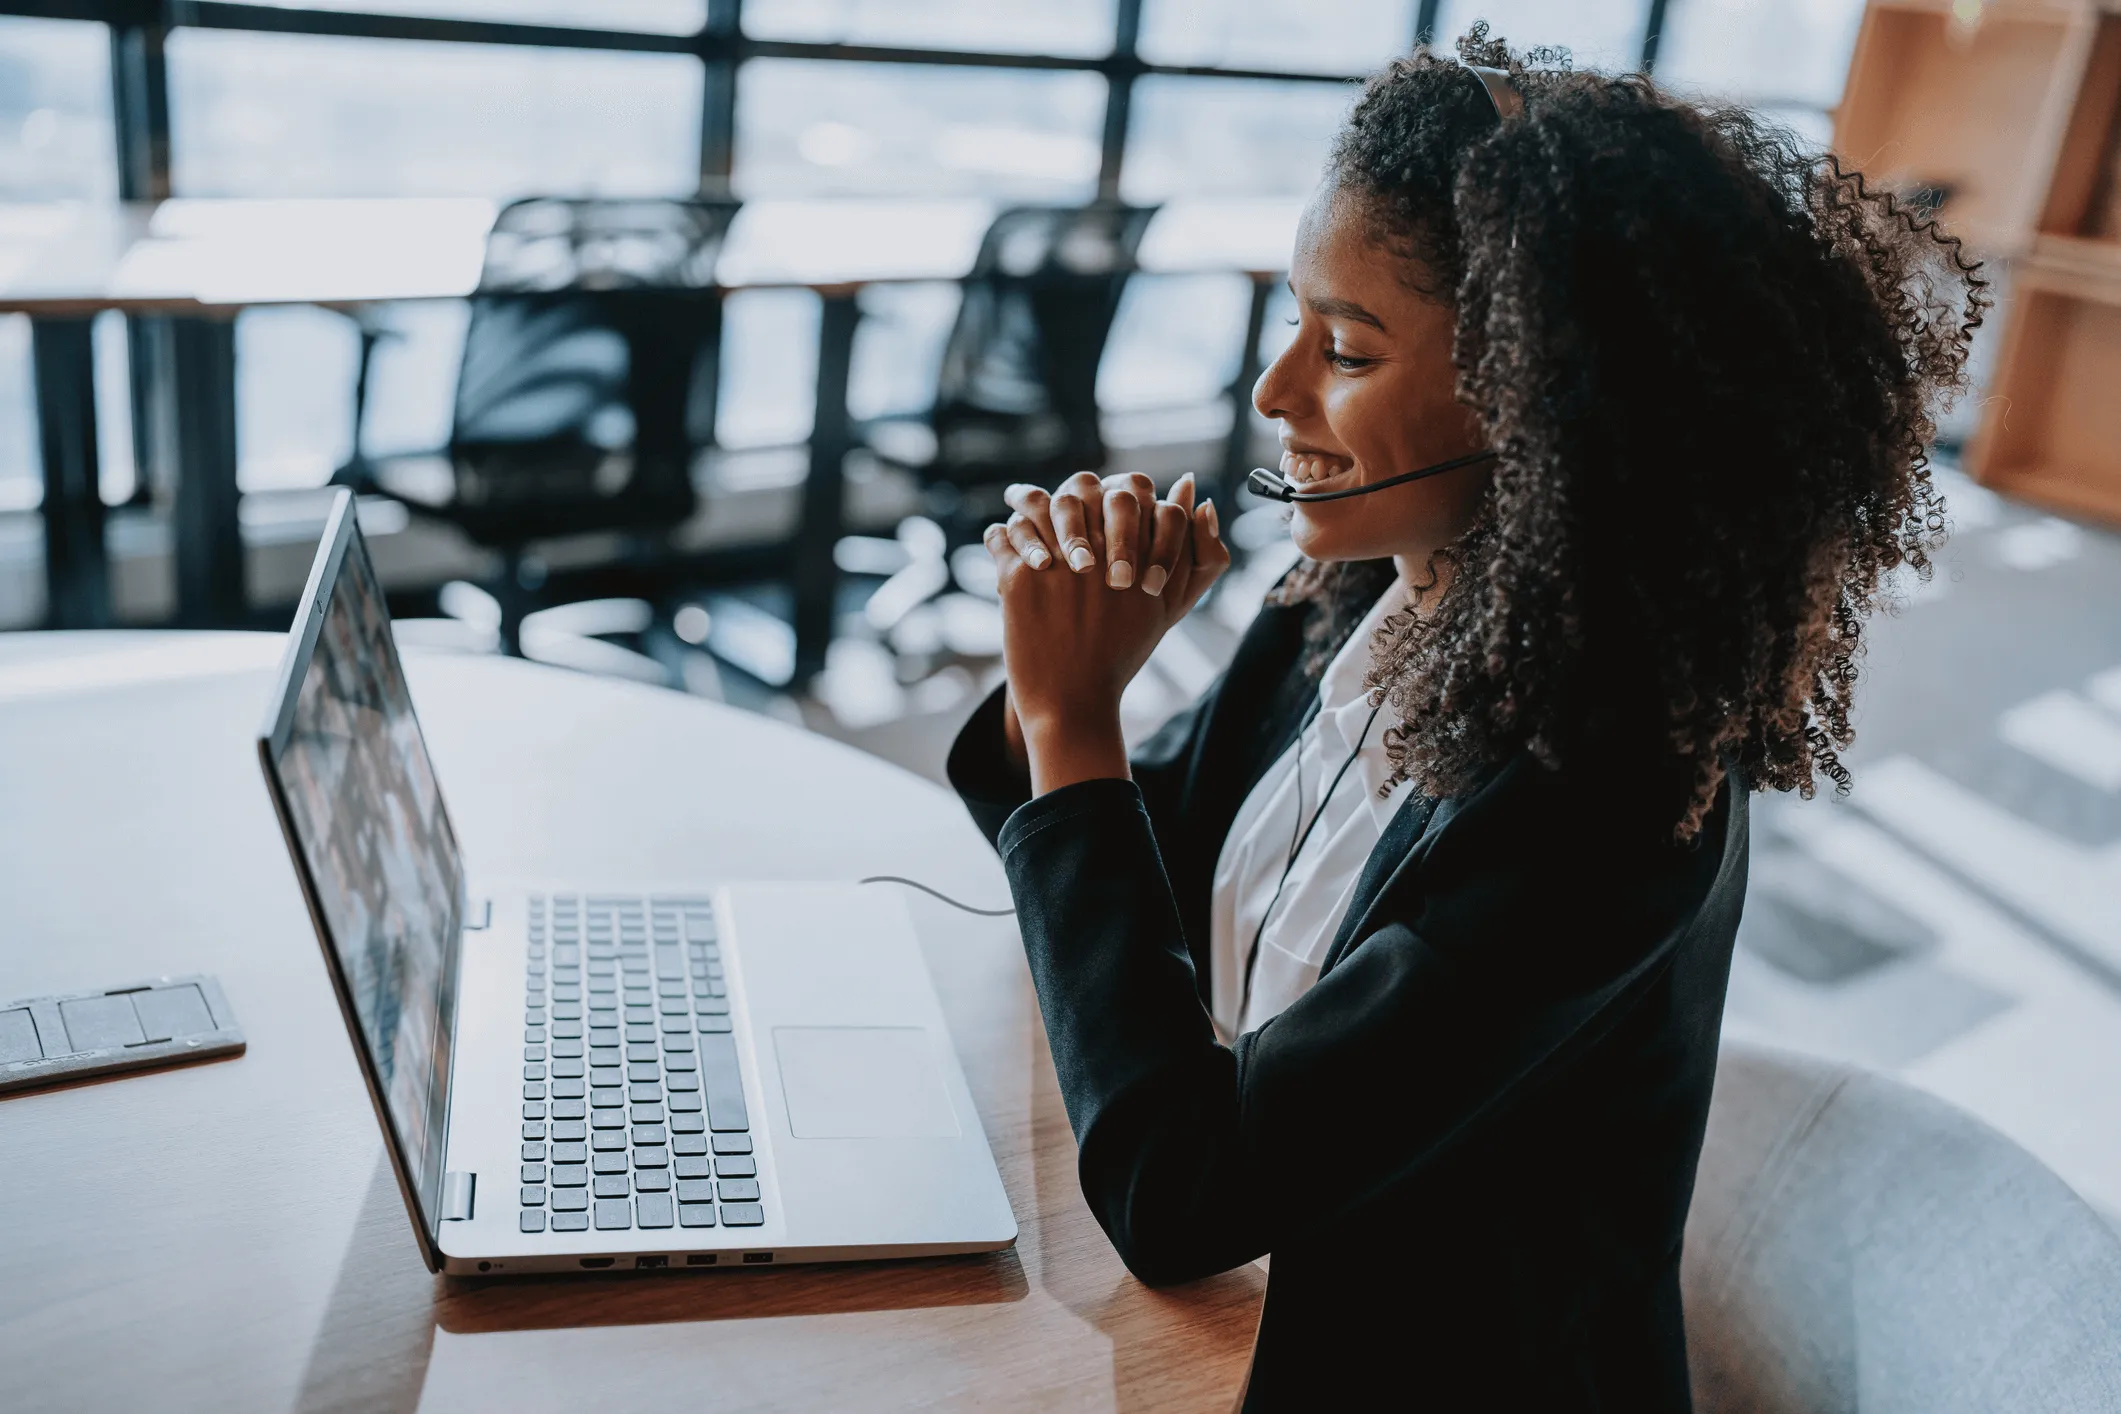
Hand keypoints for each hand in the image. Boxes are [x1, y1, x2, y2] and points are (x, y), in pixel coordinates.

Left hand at [984, 473, 1228, 793]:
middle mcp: (1102, 556)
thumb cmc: (1119, 657)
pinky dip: (1000, 536)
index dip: (1111, 494)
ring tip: (1021, 507)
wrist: (1073, 705)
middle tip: (1063, 497)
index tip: (1100, 503)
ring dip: (1028, 503)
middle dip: (1072, 493)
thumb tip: (1205, 501)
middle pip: (1082, 493)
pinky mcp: (1019, 580)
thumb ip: (1194, 557)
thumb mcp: (1165, 609)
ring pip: (1038, 505)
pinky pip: (1002, 537)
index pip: (1127, 494)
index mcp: (1139, 558)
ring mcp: (1058, 566)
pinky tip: (1001, 542)